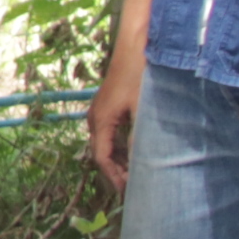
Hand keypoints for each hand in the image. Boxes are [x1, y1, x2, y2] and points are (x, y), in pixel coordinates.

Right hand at [86, 67, 138, 193]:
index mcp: (101, 120)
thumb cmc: (138, 74)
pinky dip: (118, 146)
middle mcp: (95, 117)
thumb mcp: (142, 107)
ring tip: (133, 173)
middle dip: (115, 171)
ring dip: (117, 159)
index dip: (113, 176)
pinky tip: (132, 151)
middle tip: (132, 186)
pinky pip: (108, 133)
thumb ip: (140, 135)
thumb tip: (143, 161)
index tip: (126, 191)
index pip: (102, 157)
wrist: (133, 47)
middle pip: (101, 152)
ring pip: (104, 143)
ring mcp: (99, 110)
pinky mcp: (107, 105)